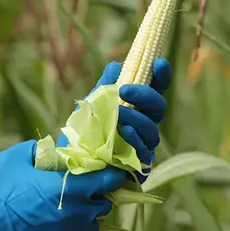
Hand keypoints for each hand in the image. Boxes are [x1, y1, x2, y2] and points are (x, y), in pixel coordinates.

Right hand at [0, 140, 127, 230]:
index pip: (106, 182)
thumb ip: (40, 150)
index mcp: (68, 189)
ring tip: (67, 209)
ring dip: (84, 218)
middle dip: (97, 198)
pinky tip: (46, 227)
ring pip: (88, 228)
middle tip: (82, 189)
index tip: (109, 172)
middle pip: (102, 207)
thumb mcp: (15, 158)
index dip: (111, 176)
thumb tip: (52, 150)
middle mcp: (73, 215)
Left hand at [62, 58, 172, 173]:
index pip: (155, 90)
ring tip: (119, 113)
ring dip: (137, 119)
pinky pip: (143, 153)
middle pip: (159, 108)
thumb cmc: (83, 135)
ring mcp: (142, 147)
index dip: (161, 76)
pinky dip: (134, 140)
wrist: (68, 167)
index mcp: (136, 108)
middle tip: (126, 90)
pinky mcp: (136, 167)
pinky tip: (124, 133)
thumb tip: (115, 65)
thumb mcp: (90, 107)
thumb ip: (104, 88)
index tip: (159, 63)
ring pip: (152, 131)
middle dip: (146, 96)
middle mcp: (143, 126)